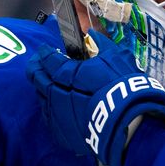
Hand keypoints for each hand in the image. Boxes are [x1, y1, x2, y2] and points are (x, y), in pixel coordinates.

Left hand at [26, 30, 164, 165]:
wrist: (128, 124)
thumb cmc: (122, 86)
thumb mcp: (116, 58)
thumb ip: (101, 44)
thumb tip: (91, 33)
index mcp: (67, 73)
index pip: (48, 60)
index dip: (44, 53)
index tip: (44, 50)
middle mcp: (56, 93)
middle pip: (38, 79)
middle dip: (36, 68)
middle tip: (38, 63)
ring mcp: (57, 114)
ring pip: (41, 98)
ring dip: (42, 88)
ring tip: (47, 83)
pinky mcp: (62, 132)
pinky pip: (48, 117)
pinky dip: (49, 107)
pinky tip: (54, 104)